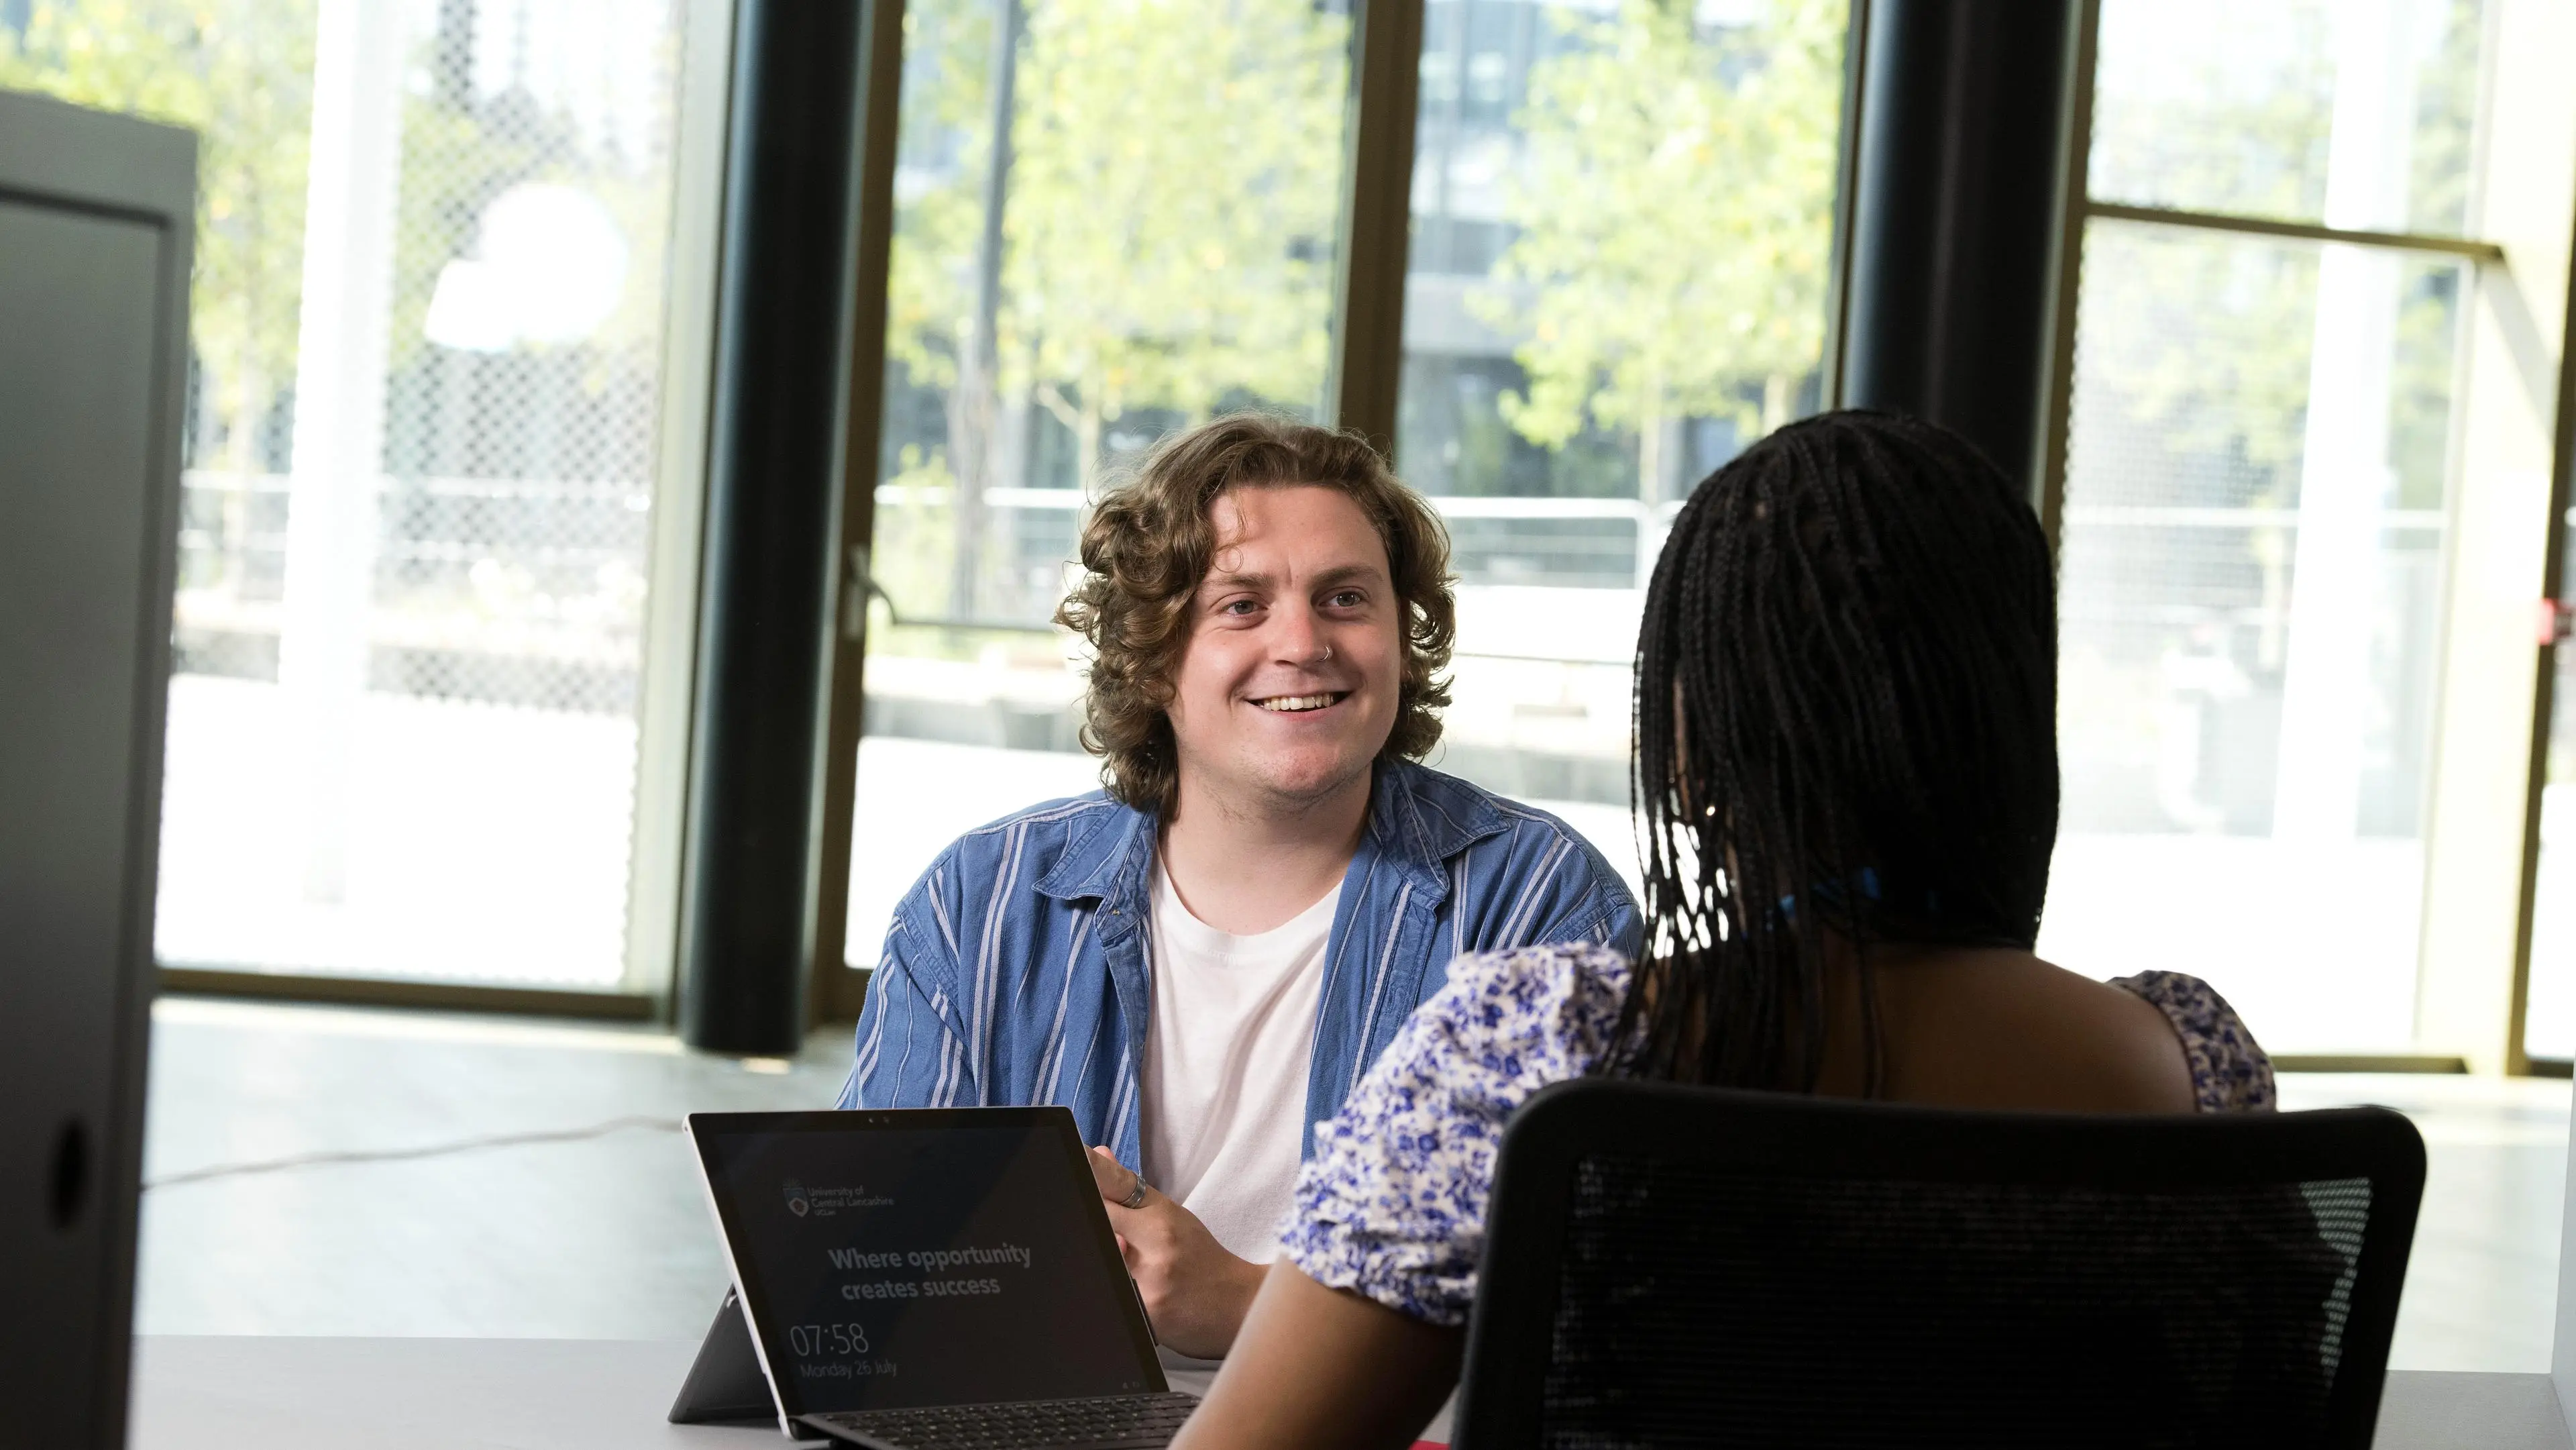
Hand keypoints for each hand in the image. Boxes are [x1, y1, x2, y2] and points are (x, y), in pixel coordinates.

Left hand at [1087, 1146, 1267, 1358]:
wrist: (1237, 1304)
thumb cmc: (1201, 1257)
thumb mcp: (1172, 1217)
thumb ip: (1130, 1192)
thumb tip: (1098, 1153)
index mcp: (1162, 1216)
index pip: (1117, 1185)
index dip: (1092, 1169)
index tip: (1077, 1153)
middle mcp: (1157, 1244)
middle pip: (1101, 1220)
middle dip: (1092, 1219)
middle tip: (1095, 1225)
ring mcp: (1151, 1281)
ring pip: (1104, 1258)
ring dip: (1105, 1257)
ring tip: (1130, 1265)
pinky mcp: (1148, 1314)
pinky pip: (1115, 1291)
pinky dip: (1114, 1285)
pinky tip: (1129, 1289)